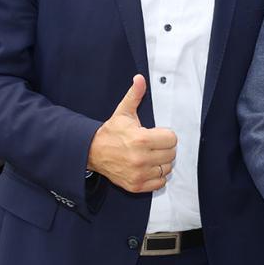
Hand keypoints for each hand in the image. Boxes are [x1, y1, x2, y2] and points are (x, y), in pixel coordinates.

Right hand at [87, 75, 177, 192]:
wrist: (91, 153)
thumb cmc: (111, 132)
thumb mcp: (123, 112)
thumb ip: (135, 95)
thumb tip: (140, 78)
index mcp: (141, 139)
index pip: (172, 139)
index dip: (165, 135)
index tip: (156, 134)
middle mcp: (141, 159)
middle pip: (171, 154)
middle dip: (165, 147)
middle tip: (154, 144)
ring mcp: (138, 174)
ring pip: (167, 168)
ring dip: (162, 162)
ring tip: (151, 155)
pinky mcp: (135, 186)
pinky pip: (159, 183)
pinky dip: (157, 176)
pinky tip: (148, 167)